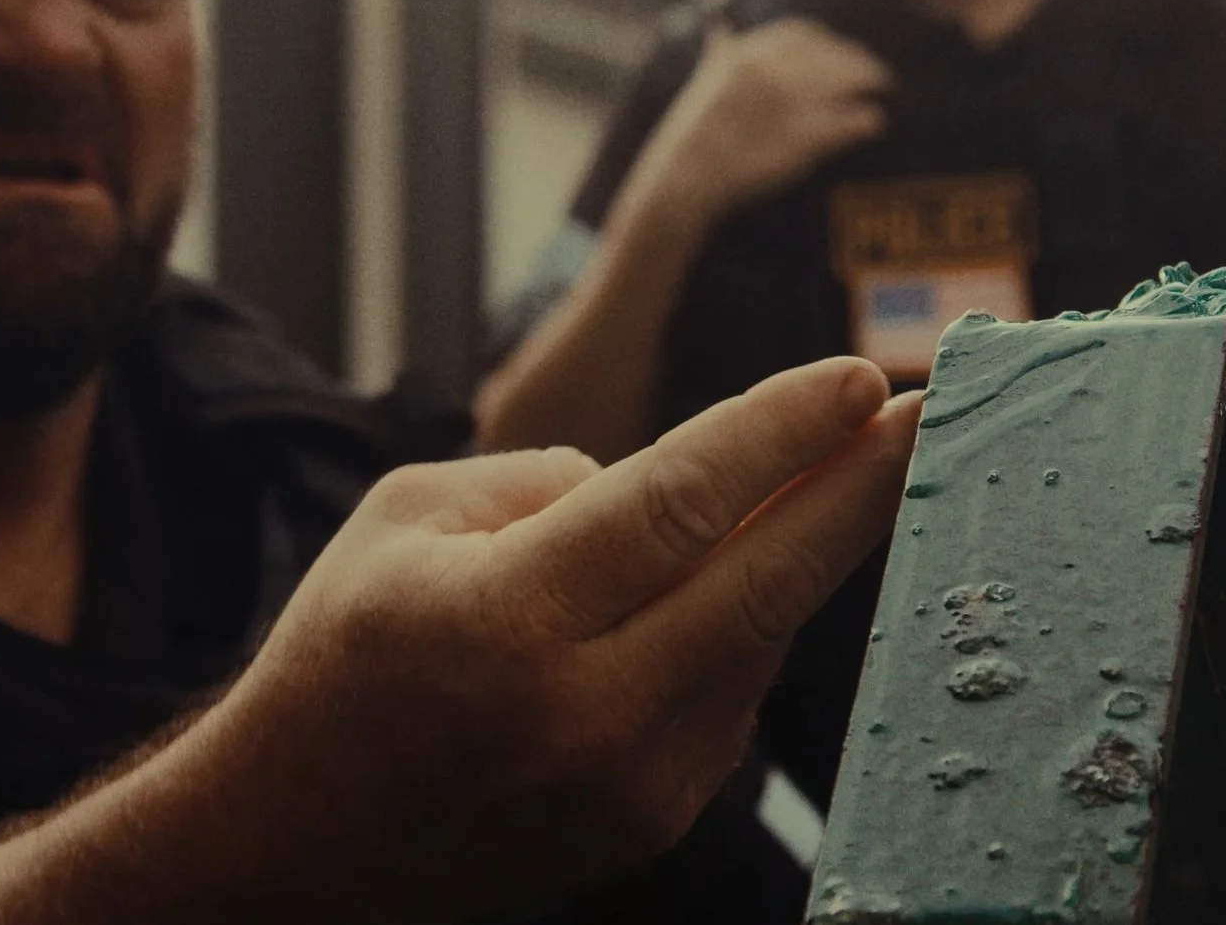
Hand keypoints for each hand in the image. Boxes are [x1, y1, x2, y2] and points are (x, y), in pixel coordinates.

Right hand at [185, 358, 920, 919]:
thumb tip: (674, 485)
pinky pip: (730, 694)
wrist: (294, 845)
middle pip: (765, 579)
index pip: (680, 501)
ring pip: (758, 636)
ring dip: (806, 553)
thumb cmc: (341, 658)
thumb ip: (544, 480)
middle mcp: (582, 710)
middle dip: (861, 489)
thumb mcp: (402, 521)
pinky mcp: (652, 822)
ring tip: (846, 477)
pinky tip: (737, 582)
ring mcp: (628, 782)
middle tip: (931, 418)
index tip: (860, 379)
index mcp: (506, 618)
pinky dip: (743, 627)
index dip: (781, 433)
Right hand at [627, 19, 889, 229]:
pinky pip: (848, 121)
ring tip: (882, 90)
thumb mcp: (702, 86)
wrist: (682, 182)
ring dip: (870, 80)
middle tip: (874, 73)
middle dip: (857, 60)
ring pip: (847, 80)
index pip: (801, 34)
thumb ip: (718, 56)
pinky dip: (865, 119)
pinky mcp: (803, 139)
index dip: (826, 41)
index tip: (839, 51)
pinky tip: (875, 122)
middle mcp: (770, 72)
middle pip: (831, 54)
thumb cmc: (689, 139)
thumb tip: (719, 30)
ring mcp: (787, 104)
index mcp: (746, 55)